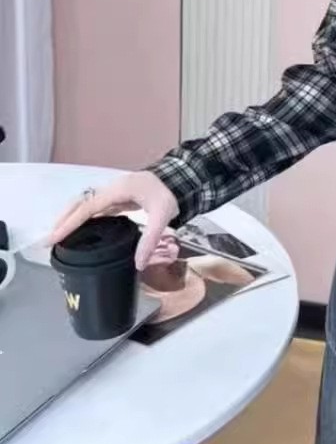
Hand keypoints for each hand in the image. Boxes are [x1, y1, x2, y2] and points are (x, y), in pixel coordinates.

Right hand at [50, 171, 179, 270]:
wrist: (178, 179)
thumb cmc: (169, 195)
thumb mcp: (162, 217)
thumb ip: (150, 240)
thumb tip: (138, 264)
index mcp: (117, 191)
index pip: (86, 207)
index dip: (69, 223)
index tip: (54, 237)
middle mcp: (111, 189)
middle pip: (79, 203)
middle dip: (63, 221)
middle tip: (49, 241)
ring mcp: (113, 192)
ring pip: (85, 204)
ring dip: (71, 218)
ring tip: (59, 236)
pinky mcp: (117, 197)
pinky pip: (95, 207)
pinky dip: (84, 217)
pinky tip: (81, 229)